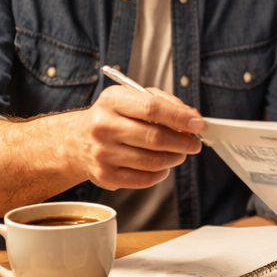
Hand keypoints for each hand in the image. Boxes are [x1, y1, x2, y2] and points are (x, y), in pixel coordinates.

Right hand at [71, 86, 205, 190]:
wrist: (77, 140)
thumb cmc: (115, 116)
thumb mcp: (135, 98)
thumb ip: (166, 103)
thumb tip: (193, 119)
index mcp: (112, 101)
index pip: (152, 108)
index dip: (180, 117)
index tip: (199, 124)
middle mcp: (103, 126)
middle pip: (155, 138)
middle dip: (183, 142)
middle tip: (194, 143)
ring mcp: (102, 153)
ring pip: (153, 161)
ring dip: (175, 158)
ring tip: (179, 153)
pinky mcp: (105, 176)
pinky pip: (145, 179)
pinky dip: (161, 173)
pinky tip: (162, 165)